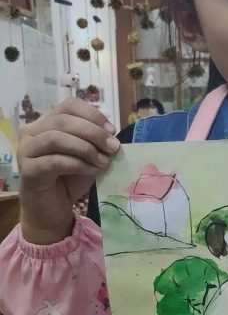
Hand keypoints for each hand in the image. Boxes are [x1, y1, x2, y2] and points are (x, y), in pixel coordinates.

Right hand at [17, 97, 119, 244]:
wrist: (52, 209)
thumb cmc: (70, 180)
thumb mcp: (88, 157)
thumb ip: (96, 144)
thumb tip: (113, 138)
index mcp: (47, 122)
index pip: (69, 105)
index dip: (93, 115)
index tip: (112, 131)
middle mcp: (33, 132)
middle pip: (64, 120)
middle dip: (94, 133)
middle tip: (113, 148)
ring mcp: (26, 150)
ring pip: (56, 137)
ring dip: (85, 148)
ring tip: (103, 161)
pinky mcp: (27, 170)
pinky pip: (54, 161)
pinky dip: (77, 164)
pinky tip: (91, 171)